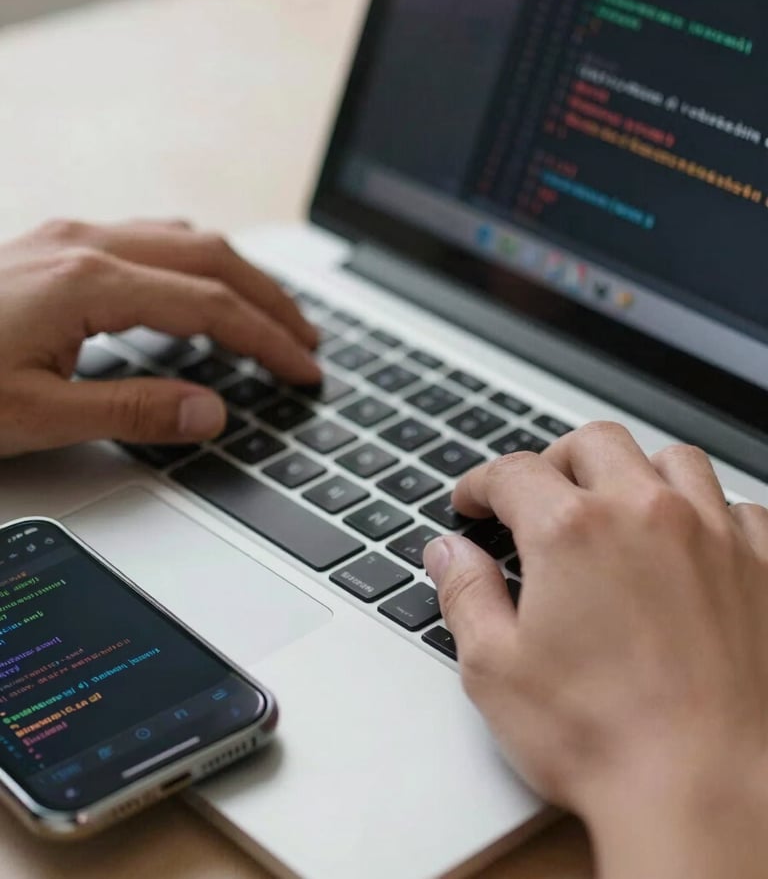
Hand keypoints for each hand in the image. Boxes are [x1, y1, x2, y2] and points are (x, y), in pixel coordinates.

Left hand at [0, 219, 319, 456]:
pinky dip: (195, 266)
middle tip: (308, 342)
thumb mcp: (35, 415)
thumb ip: (134, 410)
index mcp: (89, 281)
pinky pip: (149, 239)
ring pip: (184, 238)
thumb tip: (212, 413)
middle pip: (212, 257)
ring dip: (237, 276)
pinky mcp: (55, 246)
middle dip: (270, 300)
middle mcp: (86, 244)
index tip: (304, 371)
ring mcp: (69, 238)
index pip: (211, 306)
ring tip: (270, 316)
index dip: (268, 341)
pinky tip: (199, 292)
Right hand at [424, 423, 767, 878]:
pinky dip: (708, 512)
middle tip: (539, 495)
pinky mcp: (765, 567)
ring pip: (672, 459)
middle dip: (556, 460)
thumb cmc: (600, 739)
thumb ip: (466, 594)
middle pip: (593, 442)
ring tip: (617, 505)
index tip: (474, 501)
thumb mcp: (497, 669)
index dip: (482, 483)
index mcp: (570, 531)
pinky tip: (692, 545)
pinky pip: (739, 506)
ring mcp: (713, 535)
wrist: (708, 794)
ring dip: (634, 471)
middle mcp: (645, 514)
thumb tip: (448, 553)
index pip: (513, 472)